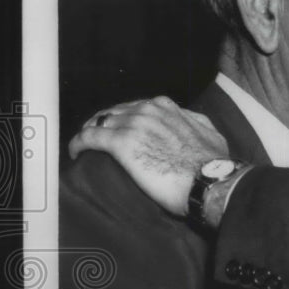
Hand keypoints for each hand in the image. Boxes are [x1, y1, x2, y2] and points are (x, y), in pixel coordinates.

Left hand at [69, 96, 228, 216]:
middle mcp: (148, 110)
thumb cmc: (213, 164)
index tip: (120, 130)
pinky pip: (89, 137)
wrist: (210, 181)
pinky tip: (75, 152)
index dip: (124, 119)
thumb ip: (194, 122)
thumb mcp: (210, 134)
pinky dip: (78, 143)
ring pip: (99, 122)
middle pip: (113, 113)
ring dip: (89, 133)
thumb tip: (188, 122)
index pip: (135, 107)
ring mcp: (133, 124)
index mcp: (166, 107)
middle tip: (97, 140)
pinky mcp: (121, 143)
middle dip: (103, 125)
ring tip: (84, 147)